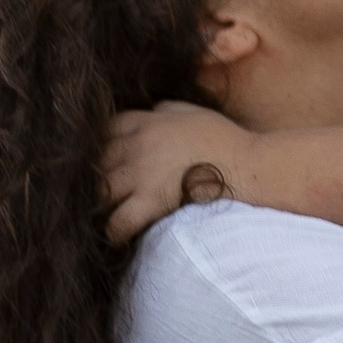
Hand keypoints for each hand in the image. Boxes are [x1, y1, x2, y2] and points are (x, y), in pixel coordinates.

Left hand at [103, 100, 242, 245]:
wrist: (249, 166)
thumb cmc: (226, 140)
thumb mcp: (194, 112)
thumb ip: (168, 108)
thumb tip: (153, 108)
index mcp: (147, 121)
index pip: (104, 130)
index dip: (99, 147)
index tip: (104, 161)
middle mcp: (137, 145)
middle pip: (94, 163)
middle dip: (94, 179)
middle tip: (101, 194)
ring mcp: (142, 173)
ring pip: (98, 192)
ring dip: (99, 206)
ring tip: (103, 216)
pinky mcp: (152, 201)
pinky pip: (117, 221)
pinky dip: (113, 231)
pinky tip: (118, 235)